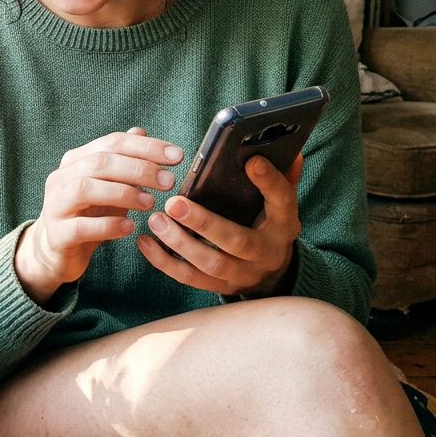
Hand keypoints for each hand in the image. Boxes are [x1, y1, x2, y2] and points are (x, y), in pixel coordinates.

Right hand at [16, 128, 182, 304]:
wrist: (56, 249)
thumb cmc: (87, 213)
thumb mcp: (107, 184)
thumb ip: (122, 159)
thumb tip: (141, 130)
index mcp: (76, 160)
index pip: (113, 142)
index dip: (146, 146)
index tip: (177, 155)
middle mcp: (61, 177)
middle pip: (101, 162)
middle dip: (139, 168)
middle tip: (169, 180)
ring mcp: (56, 205)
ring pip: (86, 189)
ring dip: (124, 193)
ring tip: (150, 203)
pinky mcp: (57, 234)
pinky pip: (82, 227)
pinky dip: (108, 226)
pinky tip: (129, 228)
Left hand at [136, 154, 303, 296]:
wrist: (272, 272)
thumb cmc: (269, 224)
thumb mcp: (280, 203)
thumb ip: (281, 177)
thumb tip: (289, 149)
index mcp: (284, 224)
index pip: (282, 200)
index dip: (269, 181)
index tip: (252, 161)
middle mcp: (266, 252)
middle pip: (236, 241)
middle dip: (204, 223)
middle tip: (174, 203)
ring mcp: (242, 274)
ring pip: (210, 264)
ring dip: (179, 243)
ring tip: (156, 221)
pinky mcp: (220, 286)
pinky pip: (190, 278)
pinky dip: (164, 262)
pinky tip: (146, 242)